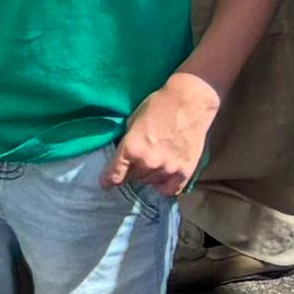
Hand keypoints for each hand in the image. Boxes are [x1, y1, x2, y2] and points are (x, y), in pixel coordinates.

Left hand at [110, 70, 222, 202]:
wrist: (188, 103)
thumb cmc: (157, 106)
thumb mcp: (133, 120)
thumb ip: (128, 141)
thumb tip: (123, 154)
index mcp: (132, 148)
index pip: (116, 173)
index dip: (109, 180)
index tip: (105, 183)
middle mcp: (148, 162)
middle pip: (133, 177)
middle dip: (129, 173)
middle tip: (131, 166)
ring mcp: (168, 169)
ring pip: (150, 182)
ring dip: (146, 176)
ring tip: (148, 167)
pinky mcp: (185, 172)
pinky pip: (170, 190)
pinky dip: (163, 187)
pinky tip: (161, 180)